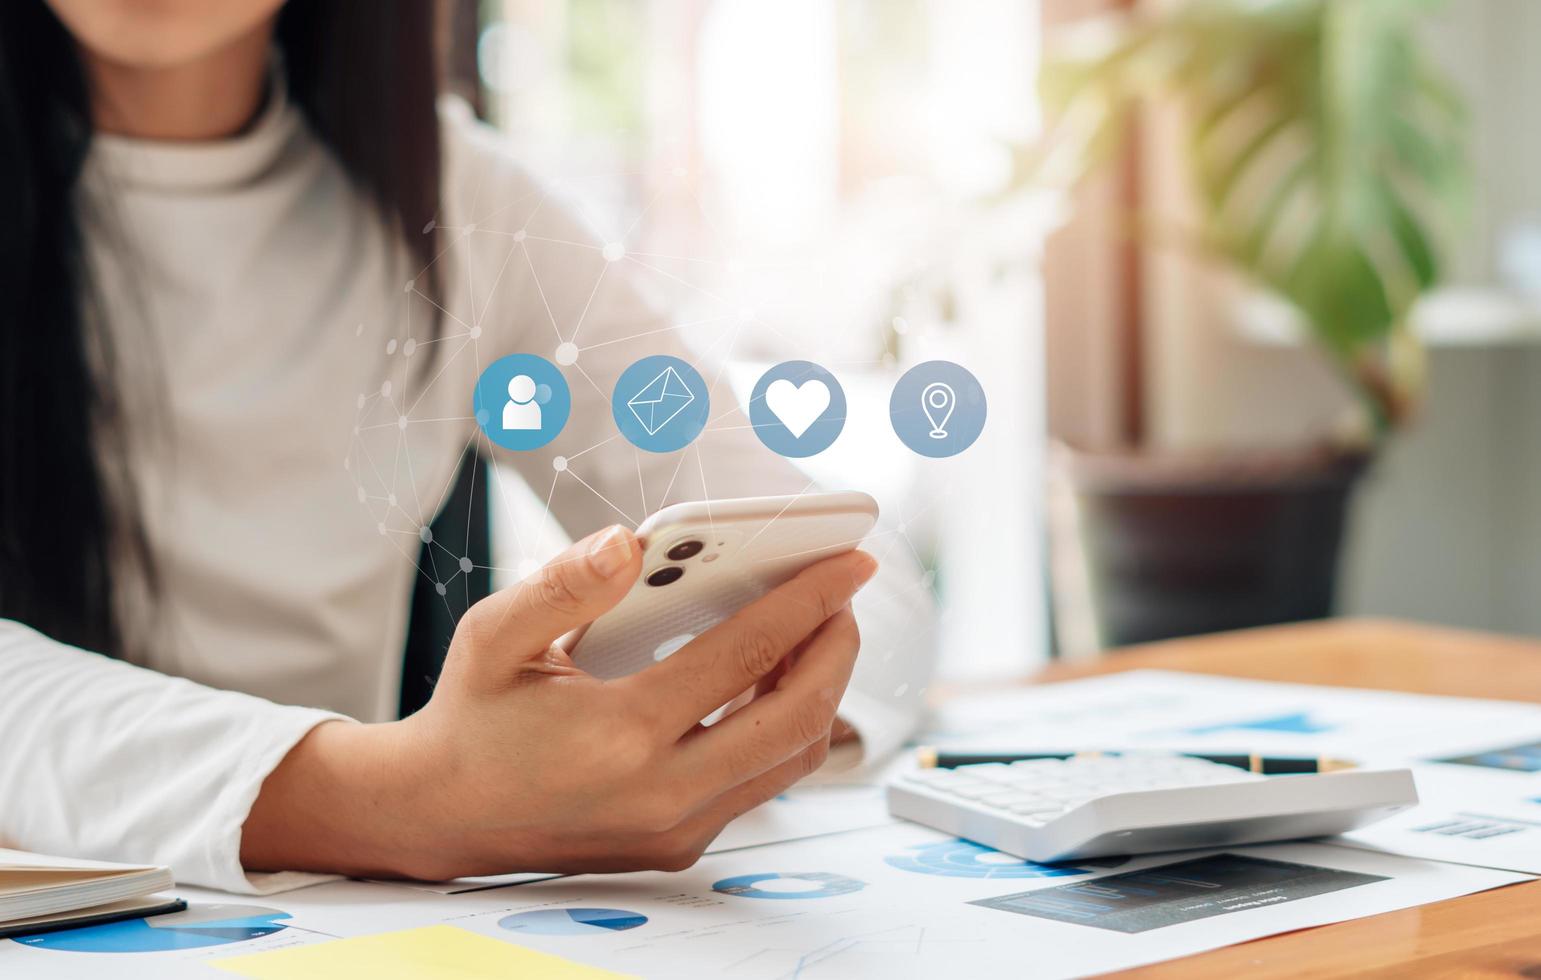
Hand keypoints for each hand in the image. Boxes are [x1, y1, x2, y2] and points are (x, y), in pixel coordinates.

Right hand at [242, 525, 876, 879]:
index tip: (850, 561)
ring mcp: (676, 828)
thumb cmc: (473, 716)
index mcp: (618, 735)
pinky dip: (785, 729)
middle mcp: (660, 793)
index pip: (745, 659)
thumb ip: (561, 585)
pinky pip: (762, 784)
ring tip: (817, 632)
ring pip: (791, 760)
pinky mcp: (681, 844)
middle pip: (796, 719)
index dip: (807, 601)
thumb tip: (631, 542)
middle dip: (838, 649)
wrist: (442, 814)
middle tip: (845, 596)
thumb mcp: (493, 636)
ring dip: (820, 692)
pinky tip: (773, 682)